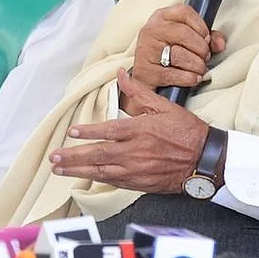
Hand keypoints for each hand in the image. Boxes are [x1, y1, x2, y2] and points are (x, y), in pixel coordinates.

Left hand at [50, 69, 212, 193]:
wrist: (204, 160)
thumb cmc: (186, 131)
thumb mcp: (165, 106)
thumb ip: (139, 92)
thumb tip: (122, 74)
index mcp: (140, 130)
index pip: (108, 131)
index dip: (88, 132)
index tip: (71, 133)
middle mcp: (135, 152)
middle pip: (98, 154)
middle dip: (73, 156)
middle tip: (54, 157)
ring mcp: (136, 170)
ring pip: (101, 171)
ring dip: (78, 170)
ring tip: (59, 169)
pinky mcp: (140, 183)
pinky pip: (113, 181)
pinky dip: (96, 179)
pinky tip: (83, 178)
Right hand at [127, 4, 225, 114]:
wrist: (144, 76)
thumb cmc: (168, 54)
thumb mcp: (186, 40)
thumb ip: (206, 38)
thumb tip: (220, 43)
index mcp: (161, 17)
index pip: (185, 12)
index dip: (201, 26)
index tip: (206, 38)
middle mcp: (151, 30)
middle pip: (185, 34)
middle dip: (201, 48)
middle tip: (205, 56)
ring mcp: (146, 50)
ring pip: (180, 55)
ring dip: (197, 65)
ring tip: (200, 68)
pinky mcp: (146, 72)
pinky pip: (173, 74)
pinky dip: (189, 78)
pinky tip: (193, 78)